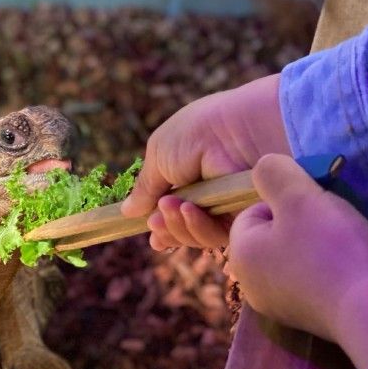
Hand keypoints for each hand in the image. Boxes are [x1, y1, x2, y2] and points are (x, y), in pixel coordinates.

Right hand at [121, 74, 289, 250]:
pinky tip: (188, 210)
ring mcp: (223, 208)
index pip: (169, 209)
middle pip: (179, 228)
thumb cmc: (199, 133)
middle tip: (155, 221)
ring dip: (176, 226)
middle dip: (164, 227)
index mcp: (187, 176)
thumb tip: (126, 211)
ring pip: (193, 236)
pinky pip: (213, 237)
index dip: (158, 222)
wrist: (238, 131)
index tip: (149, 228)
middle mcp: (206, 195)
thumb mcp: (160, 155)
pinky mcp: (240, 219)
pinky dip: (197, 227)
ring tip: (171, 208)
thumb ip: (145, 187)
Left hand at [228, 154, 367, 368]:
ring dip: (316, 245)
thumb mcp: (298, 196)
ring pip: (292, 256)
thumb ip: (273, 173)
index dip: (285, 201)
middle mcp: (249, 285)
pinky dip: (327, 270)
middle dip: (300, 222)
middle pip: (272, 235)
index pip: (251, 211)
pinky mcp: (305, 319)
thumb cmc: (331, 248)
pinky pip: (310, 280)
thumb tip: (264, 169)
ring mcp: (276, 306)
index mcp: (240, 255)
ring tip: (343, 243)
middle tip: (331, 222)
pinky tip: (348, 268)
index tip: (313, 206)